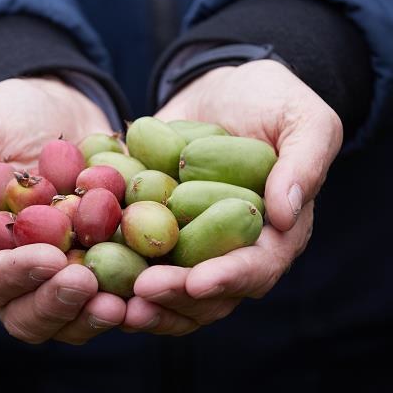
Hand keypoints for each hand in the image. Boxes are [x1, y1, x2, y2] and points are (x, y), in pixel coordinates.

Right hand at [0, 77, 125, 343]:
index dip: (17, 275)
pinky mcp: (103, 261)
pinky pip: (116, 291)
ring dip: (93, 315)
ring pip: (72, 317)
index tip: (50, 257)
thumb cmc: (0, 118)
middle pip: (29, 315)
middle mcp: (20, 271)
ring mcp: (64, 271)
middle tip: (87, 284)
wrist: (57, 104)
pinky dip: (131, 296)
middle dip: (56, 304)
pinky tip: (152, 285)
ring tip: (121, 303)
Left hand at [123, 60, 341, 334]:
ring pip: (170, 289)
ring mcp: (191, 244)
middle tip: (141, 294)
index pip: (257, 267)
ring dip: (143, 301)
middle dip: (175, 296)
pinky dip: (114, 272)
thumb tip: (287, 216)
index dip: (229, 278)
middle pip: (208, 293)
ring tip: (110, 303)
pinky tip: (88, 275)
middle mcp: (232, 249)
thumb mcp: (304, 119)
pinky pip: (136, 260)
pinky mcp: (157, 231)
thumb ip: (304, 163)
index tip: (197, 283)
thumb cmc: (272, 100)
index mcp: (276, 234)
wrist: (220, 88)